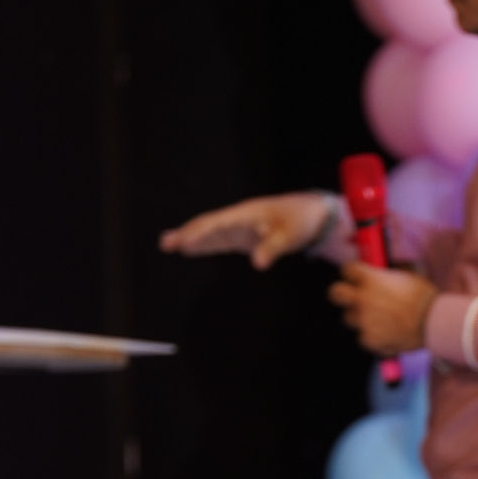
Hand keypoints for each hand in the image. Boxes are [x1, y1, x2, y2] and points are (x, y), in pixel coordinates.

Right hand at [158, 192, 331, 268]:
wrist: (312, 214)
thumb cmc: (301, 221)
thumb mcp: (290, 235)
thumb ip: (272, 248)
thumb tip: (256, 264)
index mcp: (246, 214)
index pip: (218, 224)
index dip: (200, 233)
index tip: (185, 242)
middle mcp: (238, 219)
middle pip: (208, 226)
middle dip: (187, 233)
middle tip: (165, 243)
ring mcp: (239, 227)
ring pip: (210, 232)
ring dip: (191, 238)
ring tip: (168, 244)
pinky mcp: (243, 236)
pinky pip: (219, 240)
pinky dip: (204, 245)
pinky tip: (189, 250)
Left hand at [327, 264, 436, 354]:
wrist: (434, 322)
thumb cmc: (424, 297)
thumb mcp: (408, 275)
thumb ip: (390, 272)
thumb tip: (385, 269)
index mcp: (370, 279)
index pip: (347, 270)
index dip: (352, 273)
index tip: (357, 277)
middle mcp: (362, 299)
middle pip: (335, 293)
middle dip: (341, 294)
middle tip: (352, 296)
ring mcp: (364, 321)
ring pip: (349, 318)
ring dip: (359, 317)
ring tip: (376, 319)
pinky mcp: (370, 340)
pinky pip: (363, 337)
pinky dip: (372, 336)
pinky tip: (385, 333)